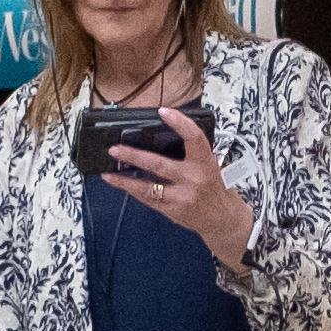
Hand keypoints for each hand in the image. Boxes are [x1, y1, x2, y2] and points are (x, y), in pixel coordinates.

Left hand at [104, 103, 253, 264]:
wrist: (222, 219)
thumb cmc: (213, 186)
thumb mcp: (209, 165)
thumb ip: (190, 153)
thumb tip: (160, 134)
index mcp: (205, 163)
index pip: (194, 138)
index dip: (179, 123)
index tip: (163, 112)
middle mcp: (193, 179)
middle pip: (159, 165)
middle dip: (134, 156)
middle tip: (115, 148)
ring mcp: (182, 197)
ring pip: (148, 187)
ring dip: (125, 179)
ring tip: (107, 173)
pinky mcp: (172, 211)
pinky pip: (148, 199)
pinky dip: (131, 189)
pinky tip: (118, 183)